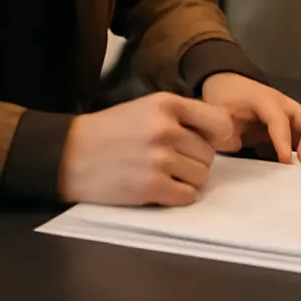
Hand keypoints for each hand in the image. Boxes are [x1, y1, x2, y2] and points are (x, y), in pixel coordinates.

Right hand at [58, 92, 235, 206]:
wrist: (71, 153)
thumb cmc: (113, 129)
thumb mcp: (149, 108)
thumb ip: (186, 116)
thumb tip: (229, 136)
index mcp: (168, 104)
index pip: (219, 122)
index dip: (219, 137)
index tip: (212, 144)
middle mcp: (166, 129)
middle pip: (209, 154)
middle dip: (196, 160)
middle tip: (172, 160)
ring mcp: (159, 158)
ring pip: (201, 176)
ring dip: (187, 179)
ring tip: (164, 173)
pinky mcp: (149, 186)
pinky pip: (187, 196)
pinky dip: (178, 196)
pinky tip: (160, 188)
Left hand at [201, 73, 300, 167]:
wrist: (224, 85)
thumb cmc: (222, 100)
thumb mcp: (216, 112)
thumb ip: (223, 129)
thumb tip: (236, 147)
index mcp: (262, 99)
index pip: (278, 119)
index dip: (283, 140)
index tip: (285, 161)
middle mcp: (281, 104)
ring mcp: (287, 114)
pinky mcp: (286, 126)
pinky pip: (300, 137)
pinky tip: (295, 170)